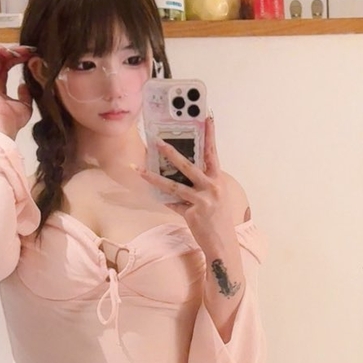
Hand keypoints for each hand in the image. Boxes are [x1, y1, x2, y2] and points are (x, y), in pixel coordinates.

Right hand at [0, 39, 35, 139]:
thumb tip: (23, 84)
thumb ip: (25, 94)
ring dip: (1, 48)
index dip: (17, 57)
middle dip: (12, 51)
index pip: (6, 65)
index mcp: (0, 87)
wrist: (4, 123)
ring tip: (13, 50)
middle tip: (25, 50)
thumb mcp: (25, 106)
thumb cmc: (12, 119)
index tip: (29, 54)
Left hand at [137, 115, 237, 248]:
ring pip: (174, 186)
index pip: (213, 153)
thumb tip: (181, 177)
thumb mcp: (215, 199)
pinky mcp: (192, 213)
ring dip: (154, 177)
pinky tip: (154, 195)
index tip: (207, 118)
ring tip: (140, 169)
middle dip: (172, 153)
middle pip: (188, 166)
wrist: (223, 245)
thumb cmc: (219, 221)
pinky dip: (165, 201)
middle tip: (158, 141)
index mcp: (218, 181)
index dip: (209, 135)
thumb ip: (202, 186)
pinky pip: (173, 204)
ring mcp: (202, 200)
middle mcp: (212, 188)